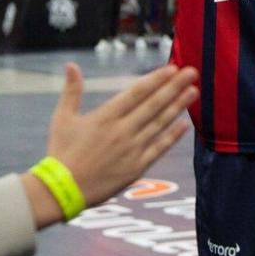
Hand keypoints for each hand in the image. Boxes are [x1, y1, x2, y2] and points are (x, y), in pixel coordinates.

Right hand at [25, 63, 196, 224]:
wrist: (63, 190)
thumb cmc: (61, 152)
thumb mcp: (62, 118)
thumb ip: (72, 91)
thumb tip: (71, 65)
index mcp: (104, 116)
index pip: (137, 93)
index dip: (156, 79)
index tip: (172, 68)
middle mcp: (122, 131)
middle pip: (153, 105)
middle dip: (174, 87)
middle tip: (192, 73)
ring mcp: (131, 150)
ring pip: (160, 124)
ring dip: (178, 107)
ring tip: (193, 92)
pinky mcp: (136, 168)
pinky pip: (159, 149)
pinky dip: (172, 136)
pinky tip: (185, 124)